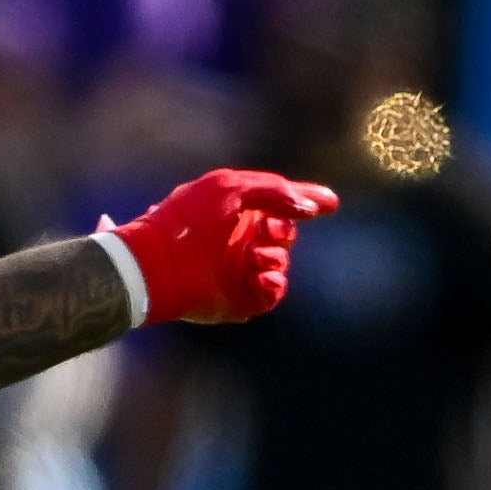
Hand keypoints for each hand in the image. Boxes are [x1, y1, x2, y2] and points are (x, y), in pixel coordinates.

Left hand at [103, 169, 337, 325]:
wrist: (159, 262)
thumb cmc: (189, 220)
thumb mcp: (232, 190)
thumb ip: (275, 191)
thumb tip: (311, 205)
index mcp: (236, 212)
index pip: (280, 206)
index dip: (305, 202)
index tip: (331, 204)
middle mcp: (239, 240)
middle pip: (284, 234)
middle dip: (283, 231)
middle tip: (267, 231)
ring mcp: (239, 271)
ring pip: (280, 262)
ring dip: (274, 257)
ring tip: (253, 257)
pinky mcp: (238, 299)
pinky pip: (272, 294)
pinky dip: (272, 283)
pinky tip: (260, 276)